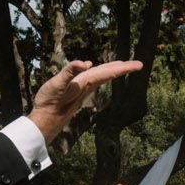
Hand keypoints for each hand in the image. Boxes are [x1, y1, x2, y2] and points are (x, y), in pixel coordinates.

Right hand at [28, 58, 143, 140]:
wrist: (45, 122)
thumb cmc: (50, 103)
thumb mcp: (57, 84)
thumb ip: (70, 72)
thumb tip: (85, 62)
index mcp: (86, 83)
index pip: (109, 73)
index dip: (124, 68)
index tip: (140, 65)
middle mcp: (87, 87)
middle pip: (108, 74)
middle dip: (122, 68)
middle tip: (137, 65)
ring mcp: (82, 90)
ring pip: (100, 77)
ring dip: (111, 70)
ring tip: (120, 65)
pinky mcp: (75, 92)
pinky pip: (90, 79)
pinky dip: (95, 73)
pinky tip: (91, 69)